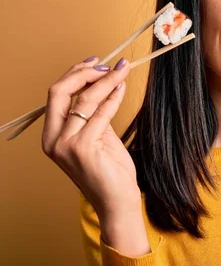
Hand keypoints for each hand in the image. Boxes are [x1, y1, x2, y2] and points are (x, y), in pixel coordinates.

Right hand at [41, 56, 140, 222]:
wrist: (117, 202)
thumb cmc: (110, 171)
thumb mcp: (99, 137)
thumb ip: (94, 115)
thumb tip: (103, 84)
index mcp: (52, 136)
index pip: (56, 95)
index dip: (75, 75)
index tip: (96, 63)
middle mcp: (53, 140)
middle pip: (60, 92)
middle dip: (83, 73)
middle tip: (107, 64)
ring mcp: (65, 145)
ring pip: (83, 100)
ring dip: (105, 81)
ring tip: (122, 70)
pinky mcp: (83, 149)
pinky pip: (100, 114)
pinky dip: (113, 97)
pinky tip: (122, 88)